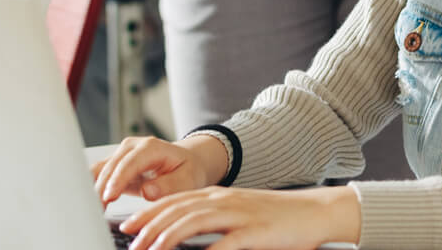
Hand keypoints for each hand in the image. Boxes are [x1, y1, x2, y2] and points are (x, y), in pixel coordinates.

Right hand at [92, 134, 229, 205]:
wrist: (185, 163)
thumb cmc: (187, 170)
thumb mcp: (187, 179)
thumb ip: (168, 185)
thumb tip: (147, 192)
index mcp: (151, 147)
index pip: (129, 163)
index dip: (117, 180)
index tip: (108, 197)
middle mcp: (132, 147)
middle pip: (110, 167)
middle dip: (101, 189)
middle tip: (95, 210)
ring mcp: (121, 154)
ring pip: (100, 170)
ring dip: (93, 189)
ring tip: (91, 210)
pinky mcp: (115, 165)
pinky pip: (98, 175)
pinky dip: (92, 188)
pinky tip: (90, 202)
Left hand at [117, 185, 359, 249]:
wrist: (314, 212)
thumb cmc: (275, 219)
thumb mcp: (237, 215)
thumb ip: (210, 223)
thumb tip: (180, 238)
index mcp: (217, 196)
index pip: (174, 200)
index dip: (148, 212)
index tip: (127, 225)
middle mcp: (223, 200)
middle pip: (177, 209)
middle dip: (149, 225)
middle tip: (130, 241)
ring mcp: (239, 214)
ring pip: (194, 221)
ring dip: (168, 236)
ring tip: (150, 249)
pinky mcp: (255, 231)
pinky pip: (227, 242)